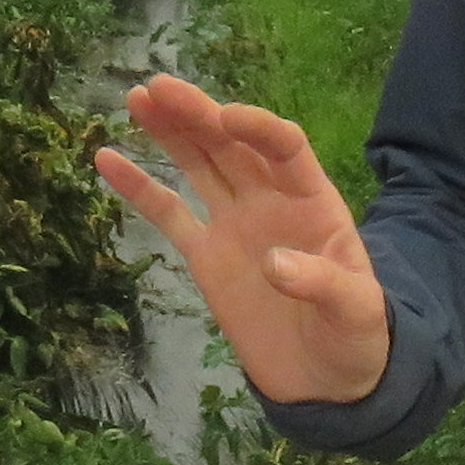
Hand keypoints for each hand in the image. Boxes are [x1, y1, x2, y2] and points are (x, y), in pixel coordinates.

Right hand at [94, 75, 394, 407]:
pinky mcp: (206, 256)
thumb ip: (322, 283)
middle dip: (197, 114)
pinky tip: (107, 159)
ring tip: (136, 98)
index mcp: (313, 201)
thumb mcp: (357, 311)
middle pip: (231, 146)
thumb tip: (274, 264)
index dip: (257, 128)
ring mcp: (234, 225)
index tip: (225, 117)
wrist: (327, 378)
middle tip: (157, 86)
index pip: (285, 148)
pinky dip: (139, 188)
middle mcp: (270, 201)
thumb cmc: (356, 337)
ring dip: (169, 132)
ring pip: (198, 166)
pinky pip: (168, 214)